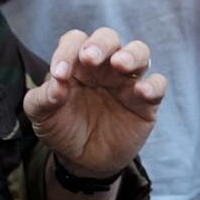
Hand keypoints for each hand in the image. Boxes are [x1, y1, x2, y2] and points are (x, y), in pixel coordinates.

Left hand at [24, 28, 166, 179]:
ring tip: (120, 64)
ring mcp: (127, 82)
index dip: (67, 51)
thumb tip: (57, 84)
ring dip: (131, 54)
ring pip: (140, 52)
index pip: (75, 42)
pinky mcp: (146, 102)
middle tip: (90, 58)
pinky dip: (153, 85)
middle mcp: (104, 67)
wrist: (83, 161)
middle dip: (100, 43)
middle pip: (109, 38)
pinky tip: (142, 92)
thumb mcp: (41, 116)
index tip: (59, 73)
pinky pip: (158, 84)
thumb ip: (43, 98)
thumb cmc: (62, 129)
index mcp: (77, 63)